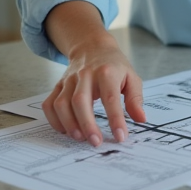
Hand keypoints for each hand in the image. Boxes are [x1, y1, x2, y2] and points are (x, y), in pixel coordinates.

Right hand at [41, 1, 146, 144]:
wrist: (92, 47)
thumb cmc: (114, 66)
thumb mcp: (131, 77)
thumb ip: (136, 99)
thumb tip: (141, 119)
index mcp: (107, 72)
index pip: (110, 98)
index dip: (115, 119)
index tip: (120, 136)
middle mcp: (85, 75)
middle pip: (80, 101)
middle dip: (87, 124)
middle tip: (95, 142)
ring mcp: (69, 80)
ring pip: (62, 104)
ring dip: (69, 124)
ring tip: (80, 138)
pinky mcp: (58, 86)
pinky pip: (49, 104)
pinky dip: (54, 120)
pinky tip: (65, 130)